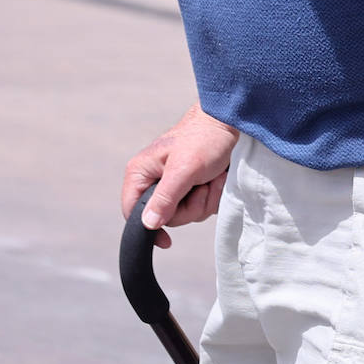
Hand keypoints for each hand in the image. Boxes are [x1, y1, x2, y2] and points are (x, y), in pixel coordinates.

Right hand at [121, 104, 238, 248]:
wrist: (232, 122)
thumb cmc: (205, 137)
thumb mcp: (184, 169)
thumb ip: (165, 198)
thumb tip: (148, 225)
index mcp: (142, 172)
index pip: (132, 212)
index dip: (147, 229)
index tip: (167, 240)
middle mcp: (155, 179)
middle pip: (165, 217)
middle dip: (190, 205)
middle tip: (202, 184)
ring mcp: (176, 184)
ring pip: (187, 213)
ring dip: (206, 198)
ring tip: (212, 176)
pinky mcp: (194, 185)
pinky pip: (202, 206)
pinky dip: (214, 195)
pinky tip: (218, 178)